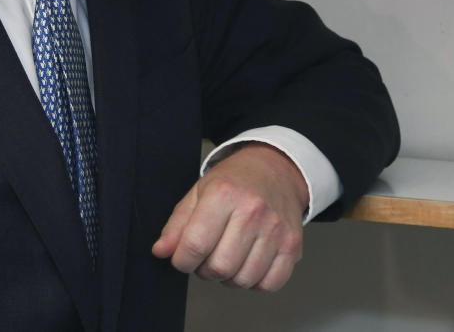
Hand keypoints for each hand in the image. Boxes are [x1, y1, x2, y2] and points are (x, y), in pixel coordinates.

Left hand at [150, 143, 306, 290]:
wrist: (275, 170)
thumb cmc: (234, 182)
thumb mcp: (198, 192)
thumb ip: (177, 224)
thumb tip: (161, 251)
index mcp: (223, 194)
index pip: (195, 244)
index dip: (181, 260)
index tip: (182, 258)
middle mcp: (252, 211)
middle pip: (220, 267)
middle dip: (204, 271)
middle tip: (205, 258)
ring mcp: (276, 230)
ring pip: (243, 279)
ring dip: (228, 278)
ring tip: (226, 258)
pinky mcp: (293, 245)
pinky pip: (270, 284)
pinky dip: (254, 282)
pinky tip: (247, 264)